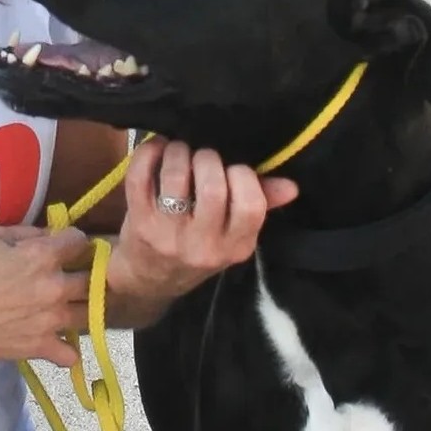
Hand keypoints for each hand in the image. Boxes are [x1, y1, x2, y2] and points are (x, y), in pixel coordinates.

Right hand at [0, 223, 94, 367]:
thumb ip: (22, 232)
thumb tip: (45, 235)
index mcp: (43, 256)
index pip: (80, 241)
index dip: (73, 240)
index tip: (65, 244)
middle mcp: (56, 288)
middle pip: (94, 278)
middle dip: (87, 273)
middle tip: (72, 273)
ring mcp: (52, 321)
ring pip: (91, 314)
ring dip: (84, 307)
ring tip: (70, 305)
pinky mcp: (41, 348)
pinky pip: (71, 354)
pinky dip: (67, 349)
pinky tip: (57, 341)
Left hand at [103, 139, 298, 325]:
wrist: (150, 281)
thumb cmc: (197, 248)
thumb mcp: (232, 237)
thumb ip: (261, 206)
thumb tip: (291, 186)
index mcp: (235, 246)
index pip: (250, 205)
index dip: (243, 175)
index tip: (232, 168)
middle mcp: (202, 245)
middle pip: (213, 187)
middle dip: (209, 159)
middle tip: (203, 156)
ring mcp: (168, 235)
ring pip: (177, 178)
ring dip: (180, 152)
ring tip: (181, 150)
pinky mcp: (139, 223)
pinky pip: (140, 178)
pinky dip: (149, 155)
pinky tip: (158, 150)